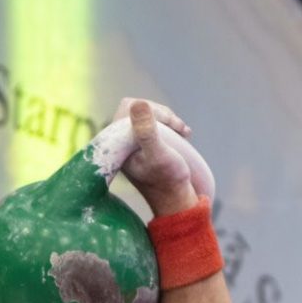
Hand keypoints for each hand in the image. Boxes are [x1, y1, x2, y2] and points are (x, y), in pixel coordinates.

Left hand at [112, 97, 196, 215]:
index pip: (128, 107)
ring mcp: (130, 144)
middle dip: (162, 116)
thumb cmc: (167, 179)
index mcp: (116, 142)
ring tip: (184, 133)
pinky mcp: (142, 147)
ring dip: (169, 121)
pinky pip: (153, 125)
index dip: (151, 110)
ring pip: (148, 116)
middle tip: (180, 129)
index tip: (170, 125)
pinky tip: (183, 134)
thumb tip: (138, 103)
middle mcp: (119, 142)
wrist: (175, 199)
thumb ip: (146, 132)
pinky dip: (169, 126)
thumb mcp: (159, 154)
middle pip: (138, 110)